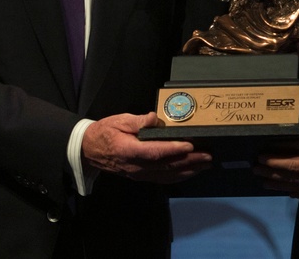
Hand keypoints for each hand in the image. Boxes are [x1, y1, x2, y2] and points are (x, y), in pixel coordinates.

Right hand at [82, 112, 210, 182]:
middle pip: (166, 165)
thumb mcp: (119, 120)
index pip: (155, 152)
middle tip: (208, 156)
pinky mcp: (141, 177)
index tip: (190, 145)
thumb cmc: (105, 132)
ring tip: (205, 165)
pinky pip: (163, 179)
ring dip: (188, 171)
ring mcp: (139, 174)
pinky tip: (190, 172)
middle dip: (189, 161)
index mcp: (129, 151)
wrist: (90, 151)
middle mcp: (136, 166)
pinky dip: (179, 176)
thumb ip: (138, 120)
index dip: (173, 150)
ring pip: (167, 175)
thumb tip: (154, 119)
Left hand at [255, 116, 298, 198]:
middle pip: (291, 179)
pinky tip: (286, 189)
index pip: (293, 165)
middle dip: (271, 174)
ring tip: (263, 180)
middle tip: (254, 169)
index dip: (275, 162)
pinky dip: (294, 191)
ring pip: (297, 189)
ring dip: (279, 184)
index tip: (261, 159)